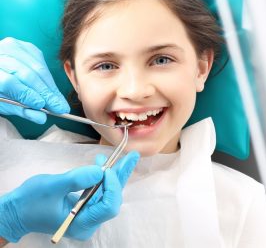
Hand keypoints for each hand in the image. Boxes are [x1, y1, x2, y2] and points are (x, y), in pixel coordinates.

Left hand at [0, 37, 69, 122]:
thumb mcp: (3, 103)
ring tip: (59, 101)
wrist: (0, 71)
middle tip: (59, 107)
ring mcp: (13, 47)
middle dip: (46, 93)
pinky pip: (42, 62)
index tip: (41, 105)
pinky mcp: (26, 46)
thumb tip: (42, 117)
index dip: (27, 94)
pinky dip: (49, 77)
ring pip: (38, 68)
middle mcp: (0, 55)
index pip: (10, 82)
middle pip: (27, 74)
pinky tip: (52, 88)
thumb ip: (21, 110)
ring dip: (50, 87)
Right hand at [0, 151, 139, 241]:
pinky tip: (102, 163)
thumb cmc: (31, 201)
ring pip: (108, 192)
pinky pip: (99, 191)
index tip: (106, 169)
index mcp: (82, 223)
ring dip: (114, 174)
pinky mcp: (85, 206)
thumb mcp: (52, 186)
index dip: (112, 186)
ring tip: (122, 156)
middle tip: (132, 156)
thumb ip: (77, 179)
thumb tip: (100, 171)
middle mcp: (89, 221)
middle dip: (121, 176)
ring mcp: (88, 214)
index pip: (108, 206)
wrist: (18, 210)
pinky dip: (103, 176)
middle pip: (112, 198)